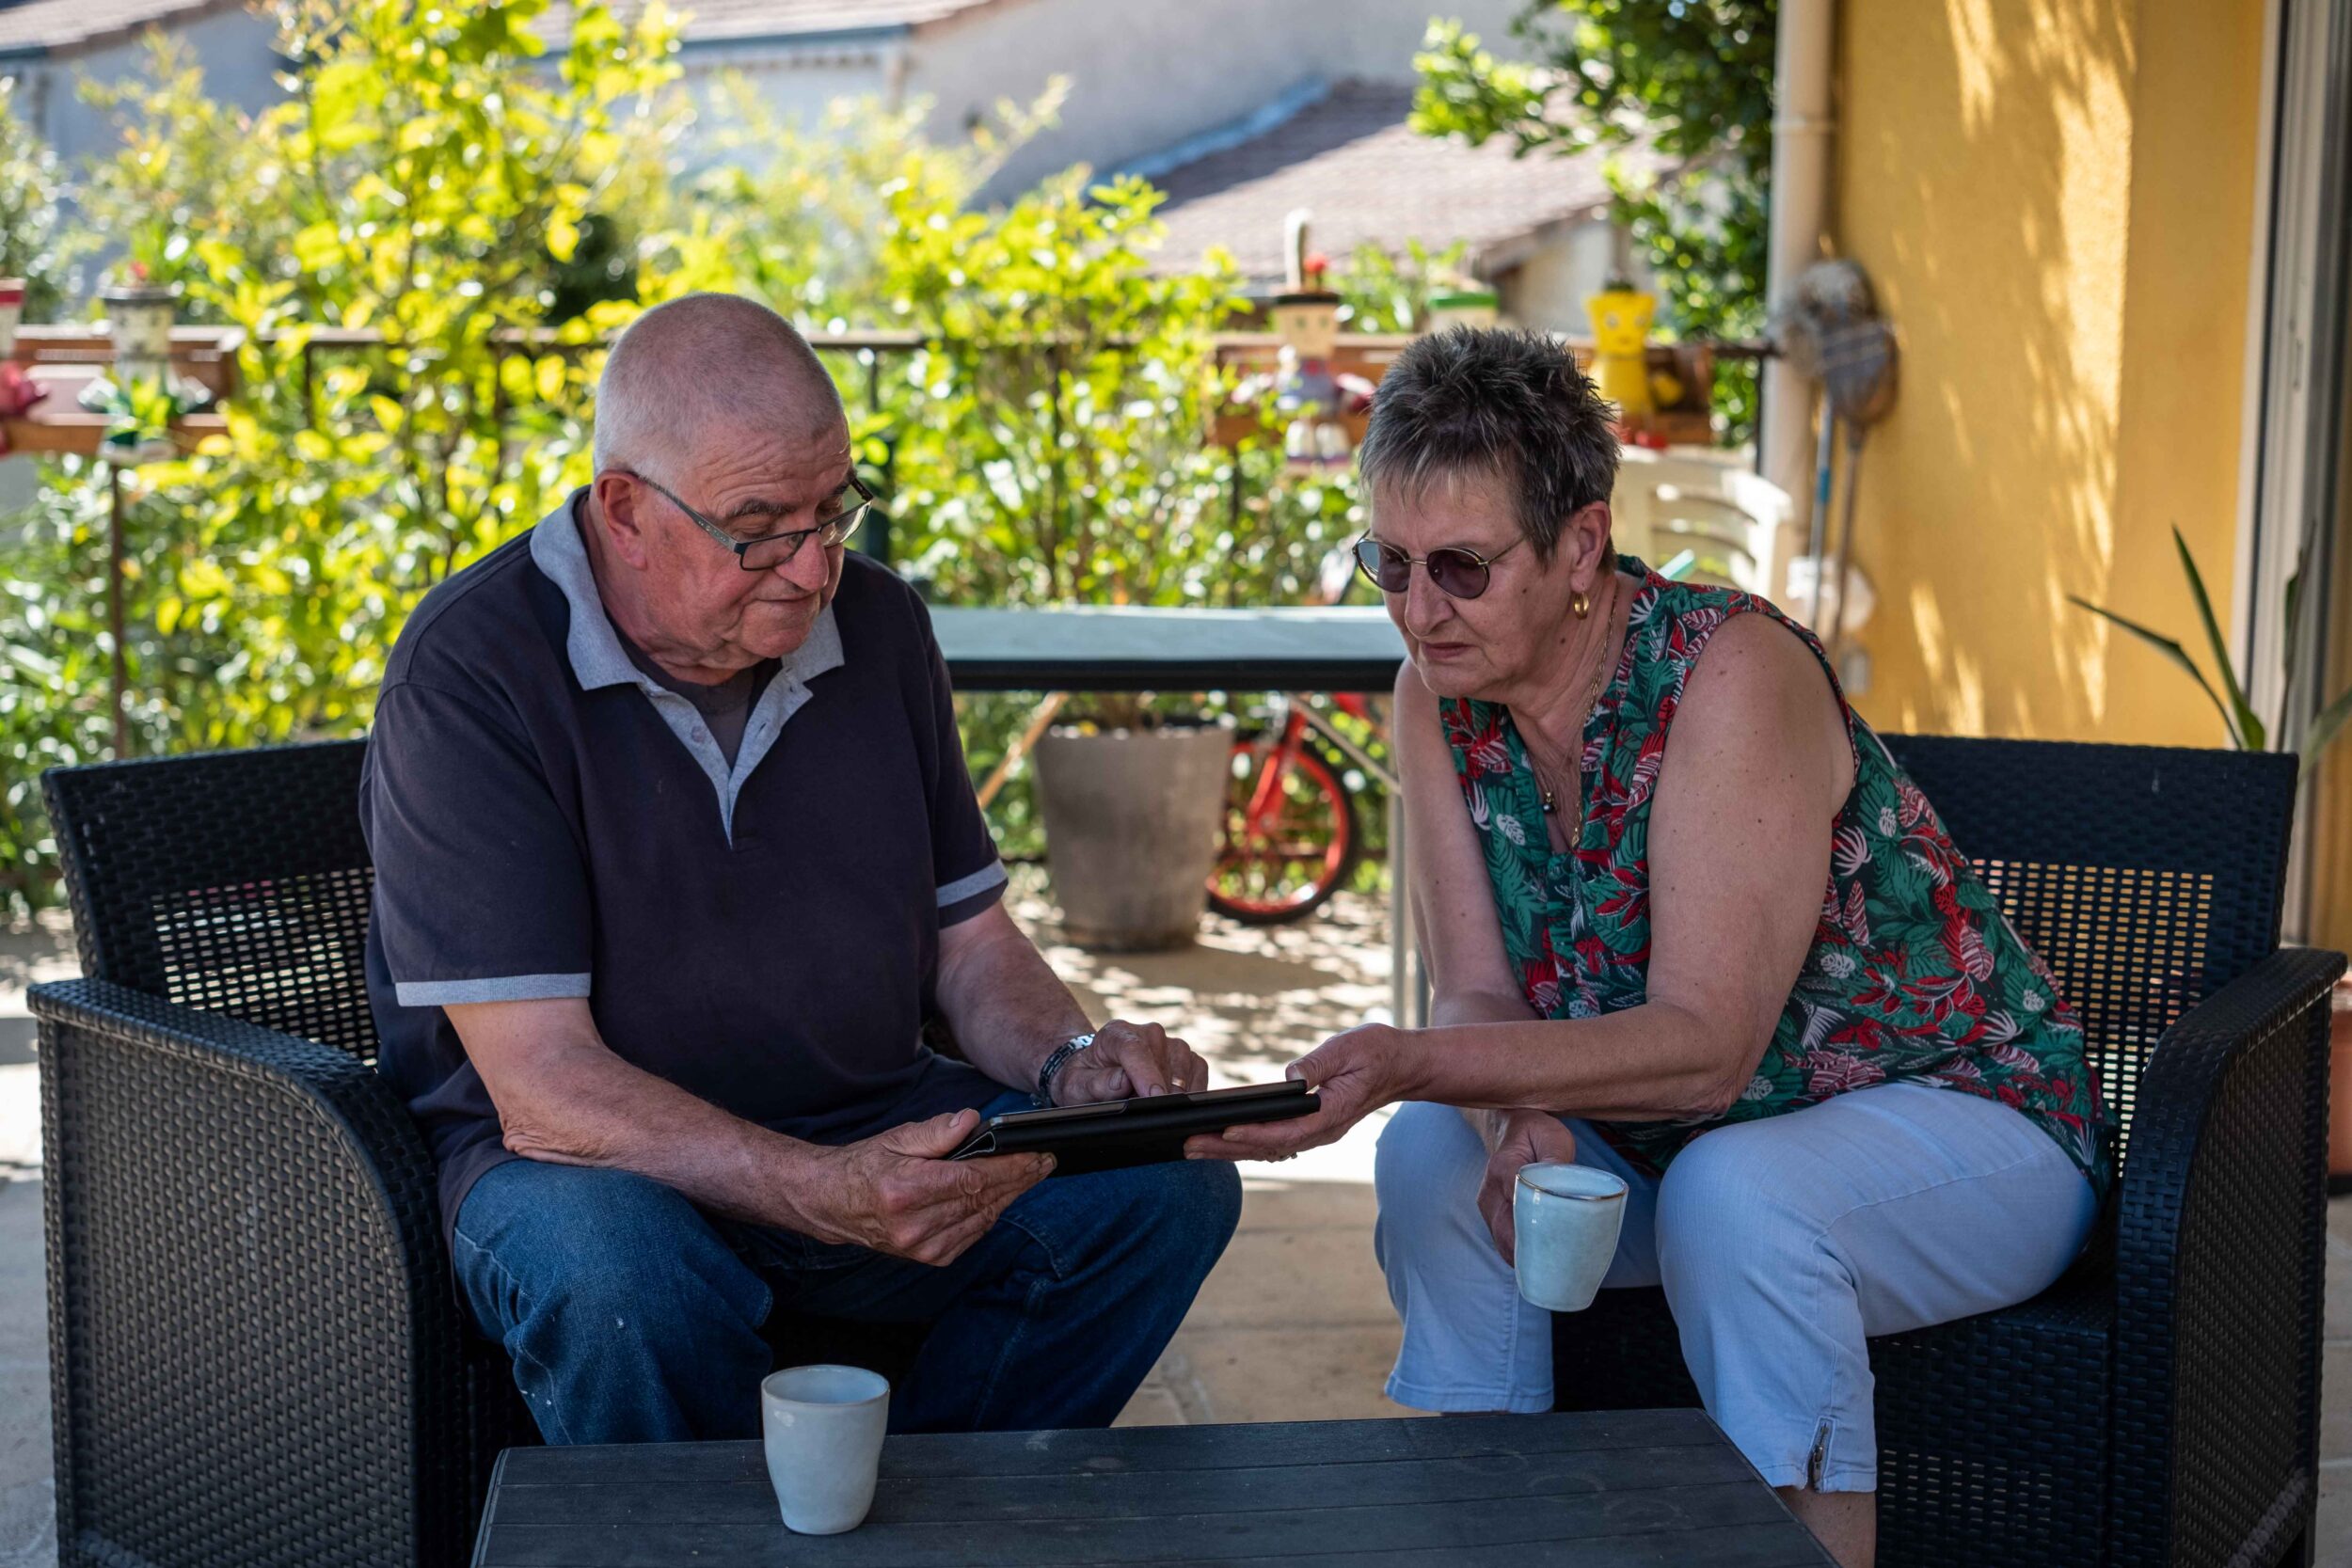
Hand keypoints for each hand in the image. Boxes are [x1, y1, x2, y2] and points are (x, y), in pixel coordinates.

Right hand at [790, 1108, 1052, 1266]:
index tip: (1036, 1154)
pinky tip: (1002, 1197)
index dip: (1011, 1168)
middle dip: (1020, 1179)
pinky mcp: (929, 1258)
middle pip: (983, 1200)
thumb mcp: (896, 1138)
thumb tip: (971, 1121)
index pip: (974, 1180)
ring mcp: (922, 1247)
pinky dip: (991, 1214)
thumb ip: (936, 1132)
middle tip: (1045, 1161)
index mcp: (906, 1191)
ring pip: (983, 1219)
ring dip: (1010, 1197)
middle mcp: (914, 1225)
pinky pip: (973, 1235)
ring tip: (1032, 1174)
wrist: (831, 1204)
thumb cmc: (863, 1166)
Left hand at [1051, 1018, 1207, 1104]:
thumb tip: (1123, 1082)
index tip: (1154, 1097)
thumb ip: (1097, 1084)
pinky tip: (1176, 1104)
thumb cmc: (1086, 1080)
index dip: (1147, 1075)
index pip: (1135, 1050)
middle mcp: (1148, 1033)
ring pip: (1186, 1066)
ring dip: (1177, 1093)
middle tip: (1148, 1115)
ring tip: (1158, 1109)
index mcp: (1116, 1034)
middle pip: (1165, 1061)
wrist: (1097, 1073)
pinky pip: (1199, 1070)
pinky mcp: (1186, 1055)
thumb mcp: (1077, 1086)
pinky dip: (1193, 1090)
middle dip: (1161, 1093)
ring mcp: (1170, 1042)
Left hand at [1183, 1022, 1416, 1162]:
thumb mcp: (1349, 1048)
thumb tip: (1290, 1075)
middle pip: (1268, 1148)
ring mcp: (1316, 1132)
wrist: (1402, 1066)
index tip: (1223, 1131)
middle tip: (1189, 1147)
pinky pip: (1274, 1141)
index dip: (1253, 1134)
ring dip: (1231, 1151)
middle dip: (1227, 1149)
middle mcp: (1321, 1130)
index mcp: (1331, 1114)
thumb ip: (1319, 1062)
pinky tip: (1222, 1143)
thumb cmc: (1376, 1053)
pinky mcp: (1311, 1127)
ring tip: (1194, 1148)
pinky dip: (1246, 1145)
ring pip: (1268, 1149)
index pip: (1285, 1131)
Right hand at [1476, 1111, 1577, 1264]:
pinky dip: (1521, 1256)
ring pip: (1504, 1243)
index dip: (1539, 1228)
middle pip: (1508, 1233)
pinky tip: (1540, 1263)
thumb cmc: (1535, 1133)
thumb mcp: (1552, 1136)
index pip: (1519, 1205)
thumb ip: (1557, 1156)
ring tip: (1553, 1270)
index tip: (1559, 1246)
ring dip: (1526, 1259)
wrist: (1509, 1130)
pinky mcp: (1491, 1217)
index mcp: (1503, 1168)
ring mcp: (1487, 1207)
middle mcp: (1489, 1192)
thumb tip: (1563, 1184)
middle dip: (1532, 1254)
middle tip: (1560, 1268)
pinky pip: (1504, 1243)